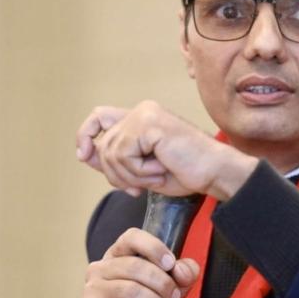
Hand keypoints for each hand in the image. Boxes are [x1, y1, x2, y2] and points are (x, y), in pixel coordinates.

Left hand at [76, 100, 257, 199]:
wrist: (214, 171)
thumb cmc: (187, 171)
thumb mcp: (142, 168)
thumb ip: (117, 158)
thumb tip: (86, 154)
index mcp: (142, 116)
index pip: (99, 117)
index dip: (85, 135)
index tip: (84, 156)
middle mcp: (142, 110)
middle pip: (103, 143)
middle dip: (115, 173)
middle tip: (138, 187)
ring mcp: (145, 115)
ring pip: (111, 152)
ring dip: (131, 175)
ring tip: (156, 176)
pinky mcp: (149, 124)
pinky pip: (124, 155)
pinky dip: (139, 172)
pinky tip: (160, 170)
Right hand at [76, 228, 199, 297]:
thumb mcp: (172, 284)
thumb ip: (184, 272)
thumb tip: (181, 272)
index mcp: (119, 253)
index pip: (132, 237)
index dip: (153, 247)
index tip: (171, 264)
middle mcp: (100, 268)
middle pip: (135, 266)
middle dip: (163, 284)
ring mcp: (91, 290)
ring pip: (129, 291)